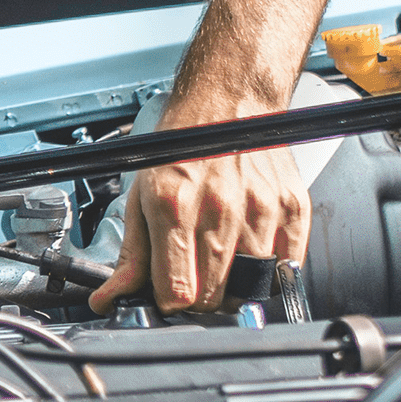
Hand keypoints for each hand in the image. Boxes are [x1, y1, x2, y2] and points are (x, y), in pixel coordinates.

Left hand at [88, 124, 310, 314]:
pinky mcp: (292, 207)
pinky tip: (252, 250)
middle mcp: (219, 208)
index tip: (170, 292)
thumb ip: (132, 253)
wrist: (229, 98)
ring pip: (250, 288)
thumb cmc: (183, 141)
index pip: (177, 294)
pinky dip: (270, 271)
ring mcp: (260, 209)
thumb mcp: (142, 191)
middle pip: (213, 297)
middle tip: (195, 272)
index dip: (169, 303)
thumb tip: (108, 299)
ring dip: (235, 286)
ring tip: (223, 259)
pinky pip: (286, 268)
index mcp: (173, 204)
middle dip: (199, 296)